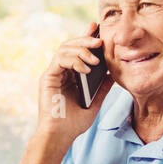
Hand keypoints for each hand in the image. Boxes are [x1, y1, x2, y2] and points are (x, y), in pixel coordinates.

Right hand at [38, 22, 111, 141]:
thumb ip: (103, 86)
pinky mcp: (47, 78)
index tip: (97, 28)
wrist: (61, 135)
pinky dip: (74, 60)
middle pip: (70, 45)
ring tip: (95, 59)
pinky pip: (60, 60)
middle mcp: (60, 71)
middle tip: (100, 41)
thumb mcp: (95, 101)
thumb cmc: (74, 122)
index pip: (77, 50)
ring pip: (64, 49)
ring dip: (81, 50)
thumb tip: (114, 72)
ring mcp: (53, 73)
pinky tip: (86, 69)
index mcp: (70, 74)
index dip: (86, 37)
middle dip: (85, 39)